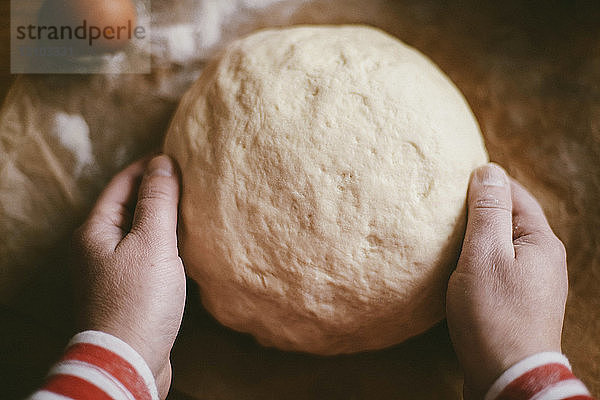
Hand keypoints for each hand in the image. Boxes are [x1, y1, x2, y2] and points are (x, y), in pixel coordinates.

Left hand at [71, 154, 184, 398]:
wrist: (128, 361)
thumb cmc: (138, 301)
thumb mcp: (152, 243)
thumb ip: (158, 200)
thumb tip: (163, 162)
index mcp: (94, 231)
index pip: (122, 183)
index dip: (148, 165)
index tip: (177, 154)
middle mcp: (96, 248)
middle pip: (127, 206)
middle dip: (155, 190)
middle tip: (189, 177)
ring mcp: (110, 271)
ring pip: (137, 232)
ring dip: (160, 217)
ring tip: (191, 205)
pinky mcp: (126, 291)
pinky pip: (144, 254)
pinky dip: (162, 243)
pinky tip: (183, 243)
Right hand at [446, 163, 567, 398]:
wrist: (508, 375)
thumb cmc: (493, 313)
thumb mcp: (484, 254)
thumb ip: (487, 211)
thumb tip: (489, 170)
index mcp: (541, 241)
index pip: (515, 195)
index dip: (486, 183)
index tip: (455, 179)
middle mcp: (545, 260)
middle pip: (511, 220)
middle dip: (481, 210)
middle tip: (446, 207)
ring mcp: (536, 284)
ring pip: (505, 245)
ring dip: (480, 236)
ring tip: (449, 234)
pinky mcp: (522, 303)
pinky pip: (501, 268)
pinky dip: (481, 259)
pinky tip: (461, 267)